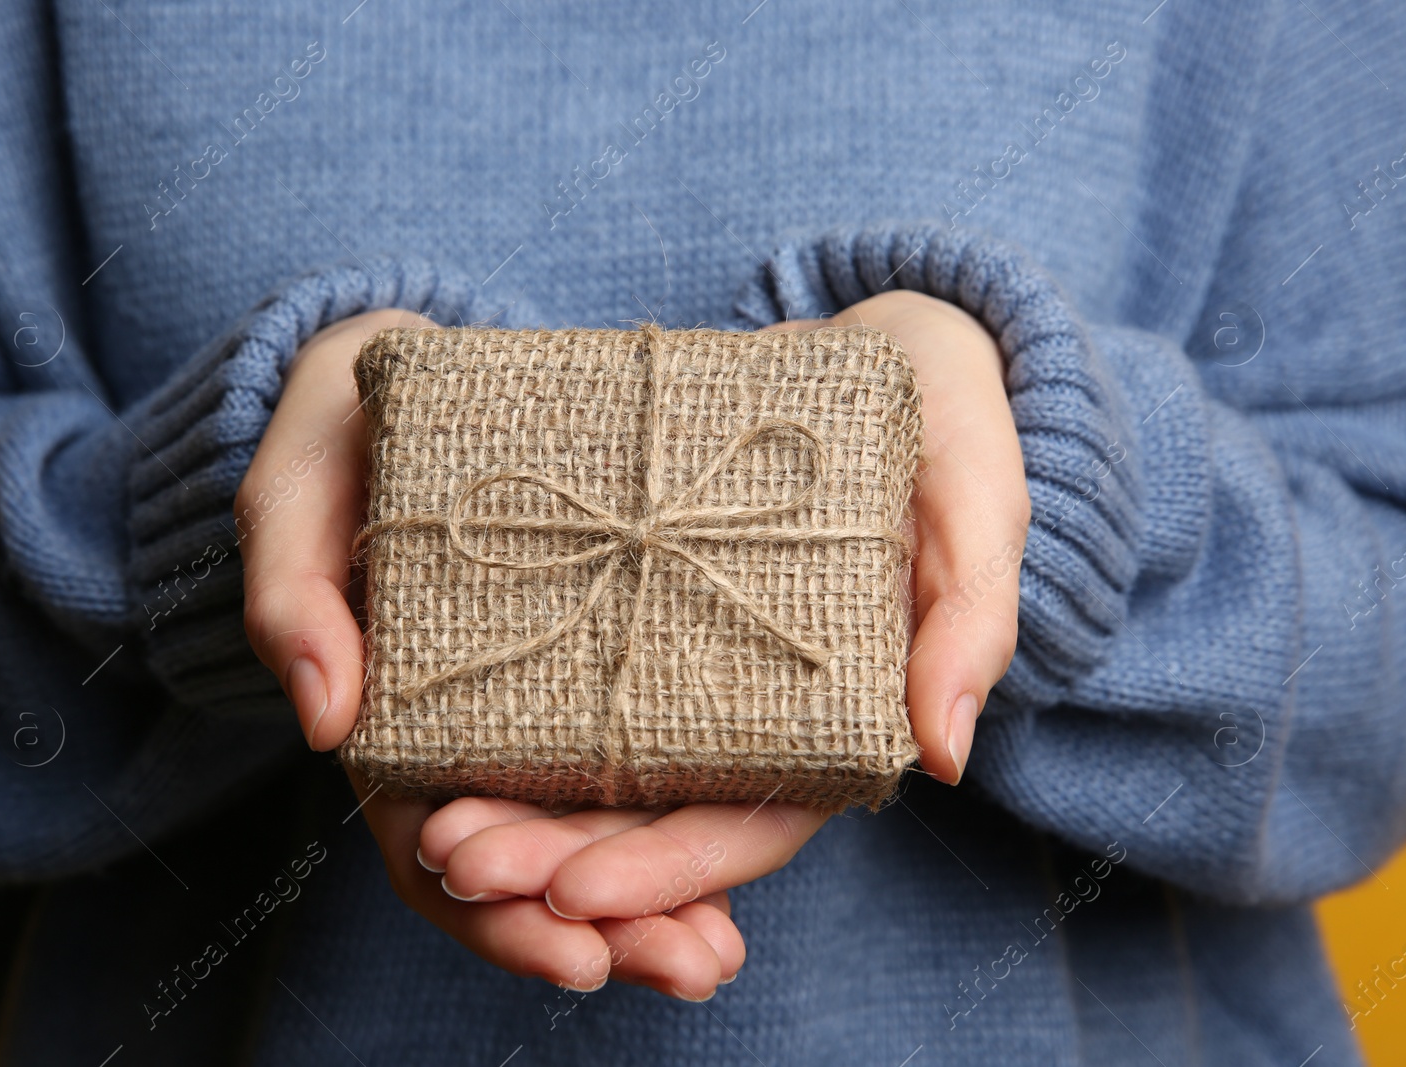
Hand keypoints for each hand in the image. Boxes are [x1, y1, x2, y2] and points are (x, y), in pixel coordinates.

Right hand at [237, 309, 742, 996]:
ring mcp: (536, 710)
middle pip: (530, 863)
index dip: (498, 911)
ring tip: (721, 954)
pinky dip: (681, 825)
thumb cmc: (344, 431)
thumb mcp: (299, 483)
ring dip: (656, 905)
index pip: (434, 846)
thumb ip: (291, 586)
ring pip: (589, 833)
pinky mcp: (601, 670)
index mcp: (390, 716)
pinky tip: (733, 878)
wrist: (413, 383)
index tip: (576, 951)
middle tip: (693, 965)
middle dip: (605, 929)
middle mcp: (467, 733)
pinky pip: (638, 765)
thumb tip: (325, 715)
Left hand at [407, 295, 1023, 1000]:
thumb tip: (943, 754)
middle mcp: (754, 709)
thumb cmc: (947, 422)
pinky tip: (431, 734)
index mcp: (837, 717)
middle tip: (457, 861)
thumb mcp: (974, 504)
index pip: (749, 827)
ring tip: (431, 831)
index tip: (575, 898)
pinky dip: (504, 724)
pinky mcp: (638, 603)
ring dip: (516, 814)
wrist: (888, 344)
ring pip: (598, 772)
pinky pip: (567, 679)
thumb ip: (967, 621)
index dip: (666, 873)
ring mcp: (691, 661)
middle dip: (556, 860)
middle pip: (652, 818)